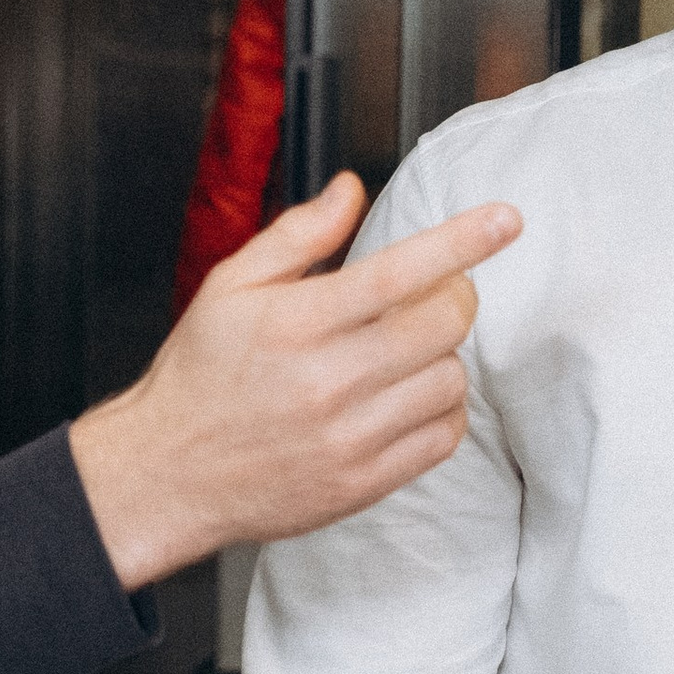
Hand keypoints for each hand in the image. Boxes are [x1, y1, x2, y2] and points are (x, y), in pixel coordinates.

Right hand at [69, 174, 520, 588]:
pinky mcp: (363, 483)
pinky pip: (442, 437)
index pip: (399, 272)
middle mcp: (327, 382)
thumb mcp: (230, 287)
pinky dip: (441, 409)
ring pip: (450, 380)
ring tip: (405, 350)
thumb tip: (351, 190)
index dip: (463, 241)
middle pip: (443, 324)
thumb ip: (297, 235)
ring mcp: (349, 438)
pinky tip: (406, 396)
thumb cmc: (200, 376)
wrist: (168, 473)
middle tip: (432, 292)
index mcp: (296, 324)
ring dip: (442, 355)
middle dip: (453, 295)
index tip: (505, 220)